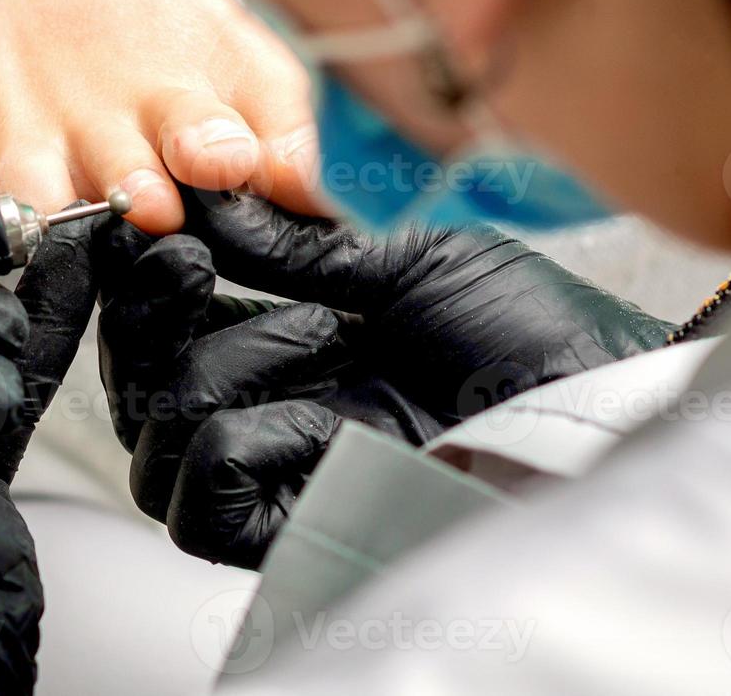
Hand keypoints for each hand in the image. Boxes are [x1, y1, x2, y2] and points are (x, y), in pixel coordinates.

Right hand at [95, 191, 673, 568]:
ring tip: (321, 330)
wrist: (596, 402)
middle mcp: (265, 408)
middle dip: (146, 312)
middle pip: (134, 382)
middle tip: (193, 258)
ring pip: (154, 436)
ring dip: (218, 364)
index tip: (155, 215)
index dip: (138, 275)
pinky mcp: (289, 531)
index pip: (161, 322)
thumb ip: (292, 240)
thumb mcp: (401, 257)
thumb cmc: (525, 329)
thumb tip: (199, 199)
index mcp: (281, 343)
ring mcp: (274, 473)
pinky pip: (196, 503)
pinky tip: (318, 412)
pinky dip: (237, 442)